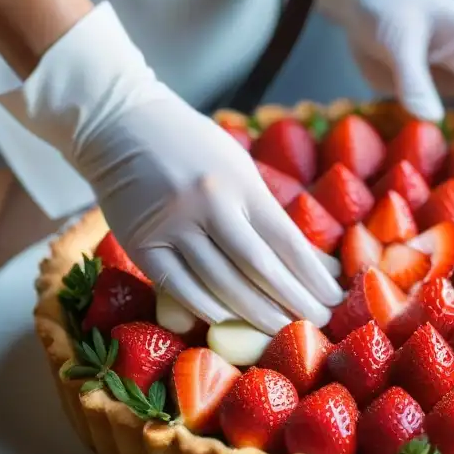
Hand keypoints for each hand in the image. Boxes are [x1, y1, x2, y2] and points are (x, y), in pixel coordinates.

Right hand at [0, 4, 342, 334]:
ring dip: (255, 313)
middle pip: (260, 268)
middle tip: (320, 324)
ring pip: (221, 283)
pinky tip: (229, 321)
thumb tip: (310, 261)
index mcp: (240, 182)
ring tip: (282, 329)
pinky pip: (179, 287)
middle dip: (294, 301)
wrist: (118, 123)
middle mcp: (209, 203)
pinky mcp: (140, 242)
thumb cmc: (189, 145)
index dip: (313, 276)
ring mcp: (172, 225)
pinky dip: (206, 308)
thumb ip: (266, 211)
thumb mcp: (237, 165)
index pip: (286, 241)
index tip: (335, 299)